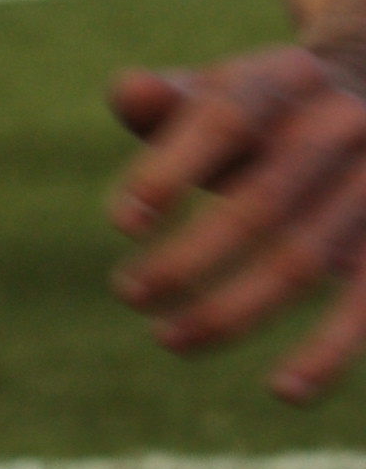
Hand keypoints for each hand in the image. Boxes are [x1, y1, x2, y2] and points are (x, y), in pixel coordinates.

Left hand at [109, 49, 365, 399]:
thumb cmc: (269, 111)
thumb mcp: (224, 91)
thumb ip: (171, 100)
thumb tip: (129, 92)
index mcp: (287, 78)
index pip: (226, 121)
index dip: (171, 170)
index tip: (124, 223)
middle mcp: (343, 125)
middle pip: (263, 200)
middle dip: (190, 257)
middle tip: (131, 292)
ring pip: (305, 259)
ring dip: (233, 310)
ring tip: (170, 339)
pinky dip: (329, 350)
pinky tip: (285, 389)